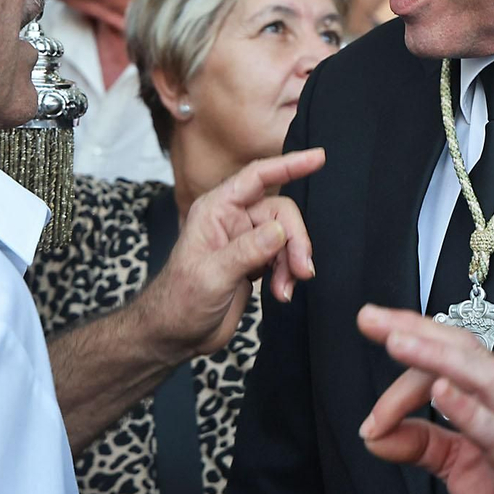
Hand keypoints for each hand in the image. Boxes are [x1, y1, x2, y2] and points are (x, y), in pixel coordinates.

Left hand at [137, 148, 324, 357]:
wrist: (174, 335)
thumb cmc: (179, 302)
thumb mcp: (212, 276)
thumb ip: (246, 251)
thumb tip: (281, 231)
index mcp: (216, 210)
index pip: (257, 177)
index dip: (289, 165)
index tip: (319, 157)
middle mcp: (233, 219)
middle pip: (281, 213)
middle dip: (296, 240)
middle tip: (302, 270)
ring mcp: (245, 240)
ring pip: (287, 237)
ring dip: (293, 263)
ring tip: (285, 289)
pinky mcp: (255, 261)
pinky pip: (284, 257)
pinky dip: (289, 274)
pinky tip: (281, 294)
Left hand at [356, 305, 493, 493]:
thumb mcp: (455, 461)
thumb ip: (417, 442)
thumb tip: (372, 434)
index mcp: (491, 389)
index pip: (441, 365)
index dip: (399, 382)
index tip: (370, 419)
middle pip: (460, 348)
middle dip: (413, 329)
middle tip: (370, 318)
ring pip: (478, 374)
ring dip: (434, 355)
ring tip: (397, 342)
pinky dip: (466, 407)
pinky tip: (441, 392)